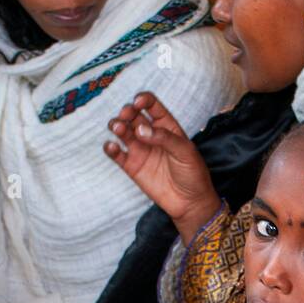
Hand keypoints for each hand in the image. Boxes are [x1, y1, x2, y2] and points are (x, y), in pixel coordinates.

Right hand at [104, 91, 220, 243]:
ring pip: (122, 130)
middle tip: (126, 116)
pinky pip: (116, 153)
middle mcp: (150, 134)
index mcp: (166, 125)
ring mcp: (140, 149)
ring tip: (118, 129)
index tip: (138, 102)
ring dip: (116, 125)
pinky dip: (110, 148)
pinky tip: (112, 146)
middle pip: (133, 115)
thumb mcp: (185, 152)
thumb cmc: (193, 174)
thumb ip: (164, 137)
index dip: (143, 99)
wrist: (190, 202)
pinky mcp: (131, 166)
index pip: (151, 105)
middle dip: (127, 111)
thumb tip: (140, 128)